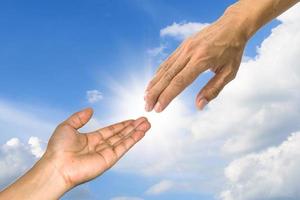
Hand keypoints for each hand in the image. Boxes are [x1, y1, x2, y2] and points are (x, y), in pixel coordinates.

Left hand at [0, 108, 150, 199]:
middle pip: (120, 134)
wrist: (57, 166)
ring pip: (125, 140)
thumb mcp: (67, 126)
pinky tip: (141, 132)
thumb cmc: (58, 149)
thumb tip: (91, 109)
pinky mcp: (109, 159)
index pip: (110, 130)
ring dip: (136, 132)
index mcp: (91, 139)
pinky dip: (134, 139)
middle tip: (144, 120)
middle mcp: (100, 146)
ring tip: (147, 124)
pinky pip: (124, 147)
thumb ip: (80, 117)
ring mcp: (106, 153)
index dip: (122, 125)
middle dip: (133, 127)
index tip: (132, 120)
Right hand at [144, 13, 246, 111]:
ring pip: (164, 68)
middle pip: (167, 76)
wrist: (232, 25)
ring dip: (154, 84)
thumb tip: (199, 106)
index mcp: (201, 60)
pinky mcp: (183, 45)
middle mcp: (189, 53)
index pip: (179, 82)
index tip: (158, 108)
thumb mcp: (229, 73)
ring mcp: (184, 47)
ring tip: (146, 97)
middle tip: (147, 107)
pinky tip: (154, 82)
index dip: (167, 96)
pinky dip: (159, 73)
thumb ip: (213, 90)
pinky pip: (168, 61)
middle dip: (155, 93)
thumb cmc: (233, 50)